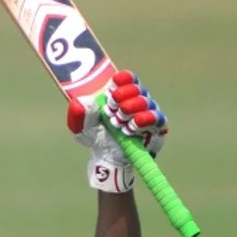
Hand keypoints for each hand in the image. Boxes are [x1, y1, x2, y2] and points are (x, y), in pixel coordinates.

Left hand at [66, 70, 166, 192]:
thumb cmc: (96, 137)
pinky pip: (156, 118)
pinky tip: (132, 125)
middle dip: (122, 97)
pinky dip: (143, 120)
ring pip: (145, 102)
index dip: (122, 80)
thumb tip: (83, 100)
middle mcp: (137, 100)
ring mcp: (148, 112)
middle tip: (110, 108)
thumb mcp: (82, 127)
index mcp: (120, 94)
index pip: (127, 78)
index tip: (111, 88)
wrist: (108, 158)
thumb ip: (80, 114)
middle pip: (137, 88)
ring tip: (117, 122)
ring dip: (130, 109)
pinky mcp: (156, 127)